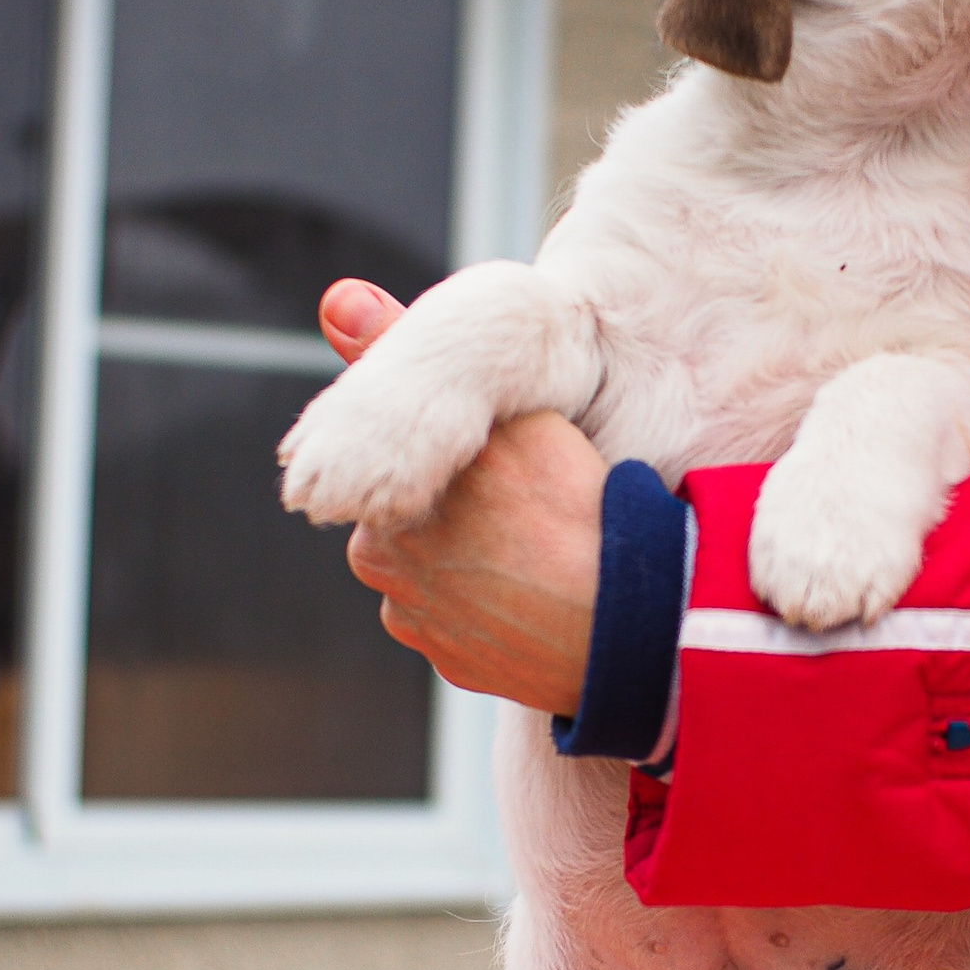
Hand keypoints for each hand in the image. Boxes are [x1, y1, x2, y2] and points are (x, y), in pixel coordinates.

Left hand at [321, 281, 602, 717]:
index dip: (461, 460)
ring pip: (440, 576)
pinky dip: (496, 613)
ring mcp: (419, 628)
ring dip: (476, 564)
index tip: (508, 466)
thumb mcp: (503, 415)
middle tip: (530, 507)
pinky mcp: (457, 669)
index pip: (404, 468)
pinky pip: (467, 627)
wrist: (630, 625)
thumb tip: (340, 300)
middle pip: (414, 522)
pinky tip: (540, 595)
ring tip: (542, 552)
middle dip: (457, 513)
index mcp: (381, 506)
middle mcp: (383, 570)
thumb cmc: (575, 508)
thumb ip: (410, 351)